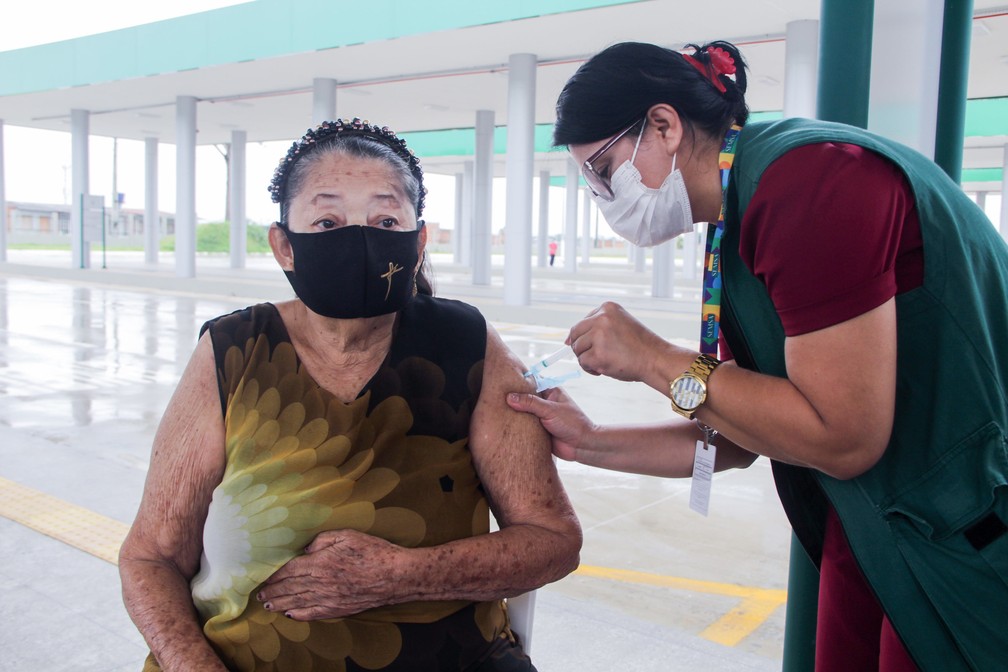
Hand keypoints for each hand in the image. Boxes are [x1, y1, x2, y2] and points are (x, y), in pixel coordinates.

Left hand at [257, 529, 402, 619]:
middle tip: (260, 594)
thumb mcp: (348, 535)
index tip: (262, 577)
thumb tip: (306, 548)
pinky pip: (313, 613)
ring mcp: (329, 598)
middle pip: (290, 587)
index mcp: (321, 562)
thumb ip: (323, 539)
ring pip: (297, 602)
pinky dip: (299, 614)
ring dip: (280, 603)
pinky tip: (290, 614)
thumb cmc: (374, 552)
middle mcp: (321, 583)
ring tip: (268, 605)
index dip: (273, 574)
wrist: (395, 575)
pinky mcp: (338, 609)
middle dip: (272, 590)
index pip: (289, 569)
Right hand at [506, 387, 595, 461]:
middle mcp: (544, 403)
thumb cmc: (572, 424)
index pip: (531, 382)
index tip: (503, 382)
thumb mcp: (550, 410)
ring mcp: (541, 417)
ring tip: (497, 411)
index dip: (518, 382)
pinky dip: (517, 426)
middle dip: (513, 399)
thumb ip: (530, 403)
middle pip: (524, 398)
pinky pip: (524, 426)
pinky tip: (505, 425)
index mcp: (550, 392)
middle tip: (496, 398)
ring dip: (514, 414)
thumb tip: (510, 397)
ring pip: (523, 413)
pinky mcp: (538, 430)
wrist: (581, 446)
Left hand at [567, 302, 668, 382]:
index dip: (583, 337)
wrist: (656, 359)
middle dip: (582, 348)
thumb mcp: (620, 325)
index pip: (582, 322)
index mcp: (608, 307)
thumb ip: (597, 327)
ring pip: (577, 349)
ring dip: (587, 359)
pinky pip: (583, 362)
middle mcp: (602, 318)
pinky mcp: (598, 354)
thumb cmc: (640, 346)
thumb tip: (568, 340)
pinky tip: (604, 368)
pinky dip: (591, 369)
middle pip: (575, 334)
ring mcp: (599, 335)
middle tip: (597, 356)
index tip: (592, 345)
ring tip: (604, 361)